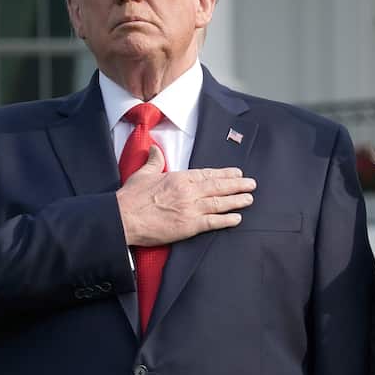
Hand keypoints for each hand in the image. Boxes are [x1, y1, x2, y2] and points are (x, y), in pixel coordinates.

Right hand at [116, 145, 255, 246]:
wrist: (123, 218)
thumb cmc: (131, 197)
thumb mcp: (143, 173)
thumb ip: (154, 161)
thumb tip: (156, 148)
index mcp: (179, 177)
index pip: (207, 173)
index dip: (224, 173)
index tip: (236, 173)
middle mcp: (188, 191)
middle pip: (218, 186)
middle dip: (237, 185)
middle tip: (251, 184)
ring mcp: (190, 209)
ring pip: (220, 203)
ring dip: (237, 201)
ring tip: (249, 199)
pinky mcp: (189, 226)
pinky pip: (213, 222)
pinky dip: (226, 220)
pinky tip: (237, 218)